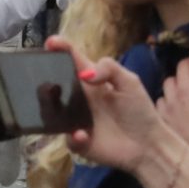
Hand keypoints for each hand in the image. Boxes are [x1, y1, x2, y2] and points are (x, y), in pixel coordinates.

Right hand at [52, 37, 163, 173]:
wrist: (148, 145)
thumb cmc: (140, 111)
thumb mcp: (130, 82)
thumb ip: (110, 69)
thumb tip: (84, 72)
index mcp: (93, 81)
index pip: (75, 61)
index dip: (62, 49)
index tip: (51, 42)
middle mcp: (81, 99)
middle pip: (57, 84)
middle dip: (45, 78)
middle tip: (40, 74)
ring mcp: (77, 120)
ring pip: (54, 111)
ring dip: (49, 107)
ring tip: (50, 103)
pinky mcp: (79, 142)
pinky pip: (68, 138)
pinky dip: (74, 137)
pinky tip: (83, 134)